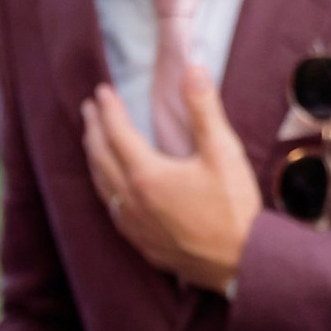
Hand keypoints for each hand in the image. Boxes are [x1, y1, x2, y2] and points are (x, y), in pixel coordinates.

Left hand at [82, 73, 261, 287]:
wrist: (241, 262)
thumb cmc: (234, 207)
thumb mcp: (223, 151)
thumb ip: (204, 108)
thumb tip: (192, 68)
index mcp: (146, 175)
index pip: (117, 134)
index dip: (108, 110)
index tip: (101, 92)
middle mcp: (131, 201)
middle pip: (100, 159)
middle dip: (93, 131)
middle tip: (89, 111)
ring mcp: (133, 225)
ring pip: (102, 187)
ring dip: (94, 160)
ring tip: (92, 142)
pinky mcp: (142, 243)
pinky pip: (112, 210)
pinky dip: (105, 189)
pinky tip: (111, 188)